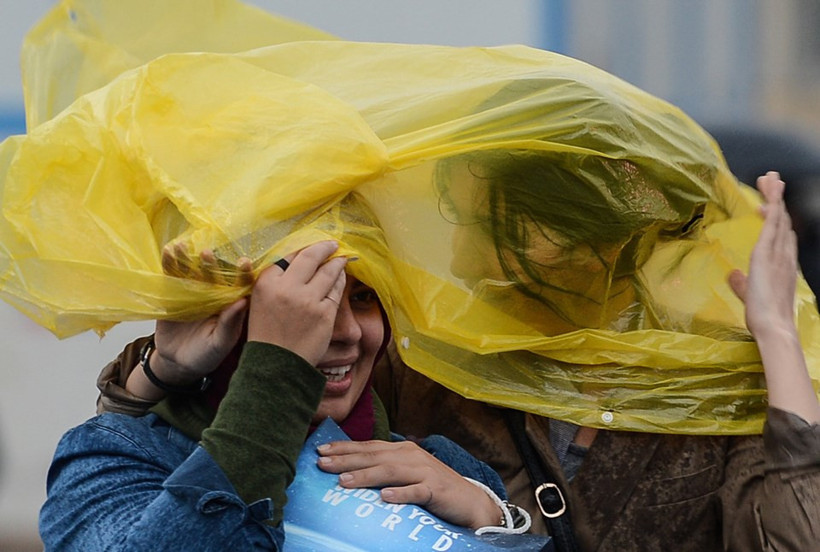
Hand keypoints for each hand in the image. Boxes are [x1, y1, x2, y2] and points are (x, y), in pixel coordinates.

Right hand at [153, 248, 253, 383]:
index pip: (240, 284)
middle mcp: (214, 292)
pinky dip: (169, 264)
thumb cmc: (206, 355)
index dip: (243, 274)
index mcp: (230, 303)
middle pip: (214, 273)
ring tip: (182, 247)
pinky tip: (168, 252)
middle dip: (210, 263)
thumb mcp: (220, 343)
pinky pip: (172, 275)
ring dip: (187, 258)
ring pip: (192, 270)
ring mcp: (194, 290)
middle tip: (207, 254)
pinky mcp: (174, 292)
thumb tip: (243, 302)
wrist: (178, 362)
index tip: (244, 263)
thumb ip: (230, 323)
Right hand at [247, 241, 346, 365]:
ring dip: (337, 262)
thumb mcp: (259, 302)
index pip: (289, 256)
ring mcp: (307, 300)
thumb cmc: (267, 334)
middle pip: (310, 256)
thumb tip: (297, 261)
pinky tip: (341, 278)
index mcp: (266, 283)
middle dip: (324, 247)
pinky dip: (340, 281)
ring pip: (328, 271)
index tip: (312, 246)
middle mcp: (287, 288)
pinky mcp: (324, 313)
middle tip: (333, 244)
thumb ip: (274, 282)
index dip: (303, 249)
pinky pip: (336, 290)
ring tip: (342, 258)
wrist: (276, 366)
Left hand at [316, 440, 500, 529]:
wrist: (468, 501)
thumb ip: (384, 468)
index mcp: (402, 450)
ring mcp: (424, 472)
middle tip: (322, 463)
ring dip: (366, 476)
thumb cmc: (432, 487)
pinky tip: (384, 498)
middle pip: (374, 456)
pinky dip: (400, 494)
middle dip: (346, 459)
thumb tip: (350, 470)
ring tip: (344, 481)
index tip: (320, 450)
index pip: (368, 446)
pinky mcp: (435, 489)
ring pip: (390, 471)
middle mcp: (411, 456)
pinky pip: (416, 491)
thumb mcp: (406, 473)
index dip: (344, 448)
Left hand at [728, 171, 819, 422]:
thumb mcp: (748, 293)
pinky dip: (770, 215)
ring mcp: (778, 255)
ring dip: (774, 198)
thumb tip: (732, 274)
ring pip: (779, 219)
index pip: (780, 231)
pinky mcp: (768, 258)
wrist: (772, 327)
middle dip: (777, 197)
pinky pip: (771, 231)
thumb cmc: (762, 315)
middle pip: (783, 219)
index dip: (777, 213)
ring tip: (770, 178)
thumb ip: (741, 282)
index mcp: (780, 262)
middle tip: (772, 177)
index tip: (771, 198)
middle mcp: (783, 255)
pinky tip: (766, 202)